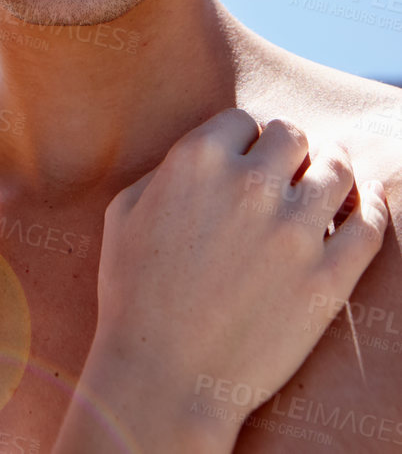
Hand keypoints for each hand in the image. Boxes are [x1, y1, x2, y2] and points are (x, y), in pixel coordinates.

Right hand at [54, 109, 388, 453]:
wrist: (163, 376)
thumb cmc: (134, 295)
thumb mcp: (126, 211)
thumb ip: (165, 169)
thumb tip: (202, 156)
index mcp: (198, 160)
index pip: (243, 122)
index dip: (248, 139)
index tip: (252, 158)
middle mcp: (249, 184)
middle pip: (293, 137)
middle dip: (290, 150)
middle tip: (291, 171)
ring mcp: (293, 231)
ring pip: (336, 171)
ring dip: (333, 170)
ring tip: (332, 182)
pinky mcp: (327, 279)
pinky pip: (370, 225)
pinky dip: (373, 208)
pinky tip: (367, 207)